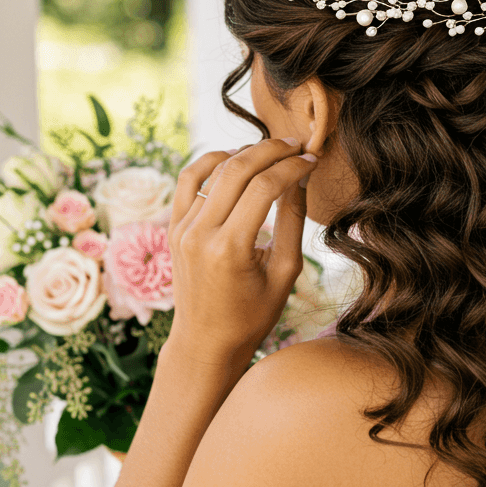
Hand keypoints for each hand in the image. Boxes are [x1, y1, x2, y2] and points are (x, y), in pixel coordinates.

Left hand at [163, 138, 316, 367]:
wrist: (205, 340)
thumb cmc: (251, 315)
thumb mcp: (284, 273)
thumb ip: (293, 222)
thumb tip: (301, 176)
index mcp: (229, 249)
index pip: (265, 187)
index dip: (293, 167)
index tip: (312, 160)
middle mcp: (200, 234)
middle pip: (238, 169)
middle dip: (271, 150)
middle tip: (296, 146)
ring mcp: (181, 228)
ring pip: (212, 169)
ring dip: (244, 152)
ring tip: (271, 151)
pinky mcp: (173, 226)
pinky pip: (188, 179)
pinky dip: (211, 161)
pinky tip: (234, 159)